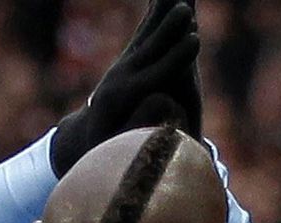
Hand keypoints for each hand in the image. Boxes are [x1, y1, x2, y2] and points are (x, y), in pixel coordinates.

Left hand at [51, 0, 202, 175]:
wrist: (86, 136)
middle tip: (186, 11)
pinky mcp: (130, 59)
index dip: (175, 58)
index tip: (195, 41)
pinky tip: (164, 0)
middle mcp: (122, 75)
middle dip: (169, 30)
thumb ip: (140, 123)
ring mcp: (124, 65)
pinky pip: (145, 33)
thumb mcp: (119, 144)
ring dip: (162, 16)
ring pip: (147, 35)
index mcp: (122, 97)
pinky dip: (156, 16)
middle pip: (150, 47)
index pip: (154, 74)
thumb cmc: (107, 150)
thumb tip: (163, 102)